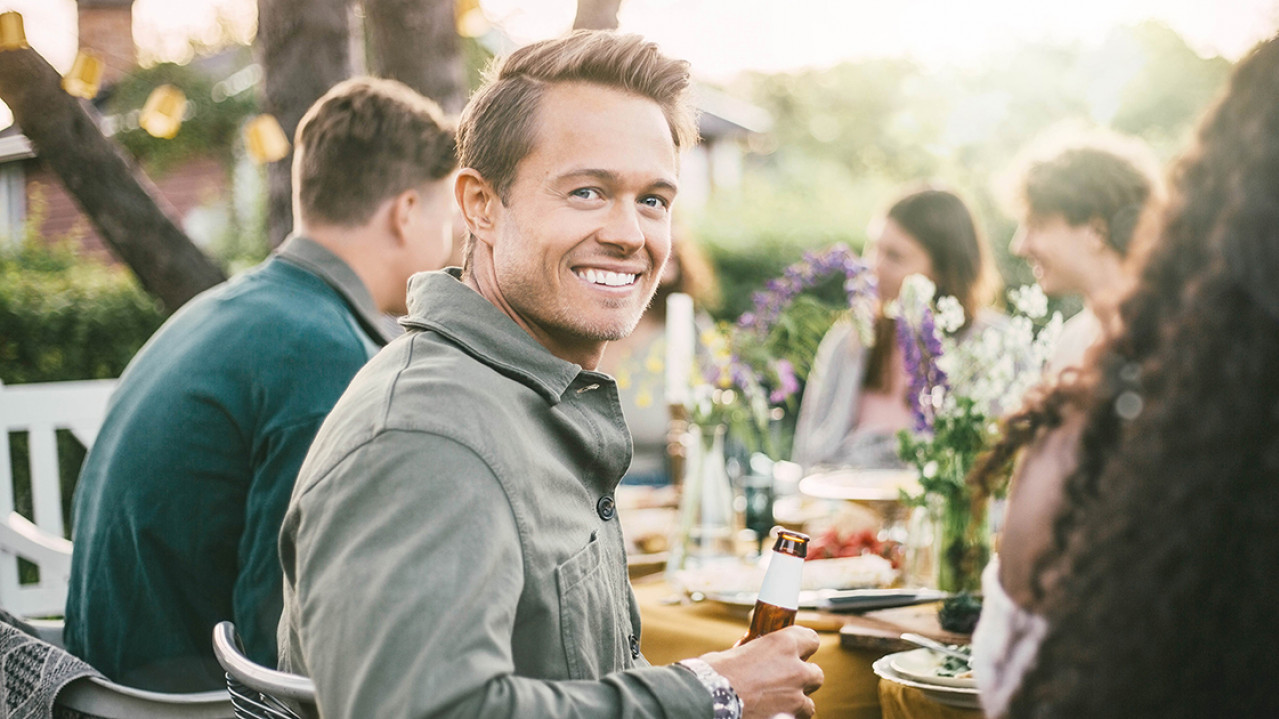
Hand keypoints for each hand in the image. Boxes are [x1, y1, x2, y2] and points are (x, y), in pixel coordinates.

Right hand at [699, 626, 823, 718]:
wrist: (708, 698)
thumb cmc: (716, 672)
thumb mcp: (739, 651)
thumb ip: (758, 654)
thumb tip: (755, 658)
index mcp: (784, 644)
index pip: (811, 639)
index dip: (805, 646)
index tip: (797, 651)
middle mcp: (796, 670)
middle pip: (816, 674)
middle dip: (804, 678)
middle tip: (786, 680)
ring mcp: (795, 698)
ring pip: (809, 703)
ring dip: (797, 702)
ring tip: (778, 703)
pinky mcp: (788, 718)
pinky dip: (786, 717)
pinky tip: (772, 714)